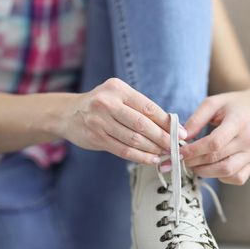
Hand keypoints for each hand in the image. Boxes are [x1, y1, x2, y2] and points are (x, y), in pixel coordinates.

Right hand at [58, 78, 186, 163]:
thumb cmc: (100, 105)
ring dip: (152, 149)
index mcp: (117, 89)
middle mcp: (107, 103)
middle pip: (142, 124)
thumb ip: (139, 108)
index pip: (148, 107)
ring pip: (133, 139)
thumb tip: (169, 125)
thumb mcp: (117, 97)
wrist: (67, 114)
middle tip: (175, 147)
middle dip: (162, 138)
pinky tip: (150, 159)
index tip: (181, 132)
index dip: (167, 122)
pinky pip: (123, 150)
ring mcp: (100, 121)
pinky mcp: (96, 137)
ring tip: (165, 154)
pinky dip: (139, 157)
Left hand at [181, 85, 249, 184]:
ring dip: (204, 172)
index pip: (215, 142)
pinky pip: (236, 178)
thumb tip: (181, 138)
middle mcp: (249, 140)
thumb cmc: (233, 105)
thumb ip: (196, 119)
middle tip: (182, 158)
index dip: (194, 150)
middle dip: (194, 161)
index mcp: (239, 122)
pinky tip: (211, 167)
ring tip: (193, 164)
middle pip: (217, 158)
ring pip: (226, 171)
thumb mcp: (214, 103)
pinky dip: (220, 177)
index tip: (180, 151)